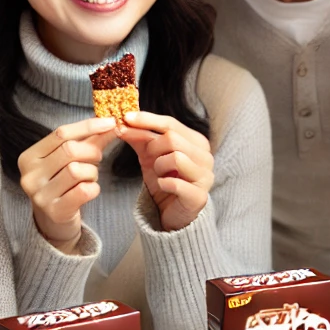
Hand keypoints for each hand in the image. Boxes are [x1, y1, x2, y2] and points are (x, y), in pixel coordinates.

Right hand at [19, 117, 115, 251]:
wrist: (55, 219)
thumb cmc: (63, 183)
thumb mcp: (71, 159)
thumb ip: (89, 140)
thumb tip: (111, 123)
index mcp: (29, 157)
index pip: (60, 133)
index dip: (88, 126)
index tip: (109, 122)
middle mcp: (30, 175)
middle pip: (70, 150)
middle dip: (92, 152)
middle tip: (98, 158)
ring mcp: (40, 195)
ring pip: (77, 170)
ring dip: (92, 172)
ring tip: (90, 177)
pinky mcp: (54, 211)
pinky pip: (84, 191)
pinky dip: (94, 188)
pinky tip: (90, 190)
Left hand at [119, 110, 214, 231]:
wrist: (171, 212)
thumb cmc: (165, 180)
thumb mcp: (150, 156)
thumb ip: (140, 138)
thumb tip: (123, 122)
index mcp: (197, 142)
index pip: (171, 123)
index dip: (147, 120)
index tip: (126, 118)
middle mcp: (206, 156)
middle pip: (172, 138)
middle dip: (152, 148)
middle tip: (148, 160)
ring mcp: (206, 176)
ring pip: (176, 157)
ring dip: (159, 167)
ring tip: (160, 175)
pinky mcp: (200, 197)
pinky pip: (176, 183)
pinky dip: (164, 184)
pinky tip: (163, 186)